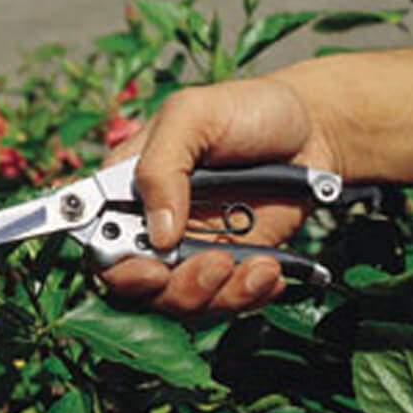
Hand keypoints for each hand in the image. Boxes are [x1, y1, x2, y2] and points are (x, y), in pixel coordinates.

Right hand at [102, 77, 338, 313]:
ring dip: (220, 293)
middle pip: (138, 283)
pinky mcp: (230, 266)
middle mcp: (152, 225)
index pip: (99, 238)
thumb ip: (162, 165)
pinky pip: (226, 302)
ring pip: (182, 300)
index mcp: (128, 187)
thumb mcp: (194, 116)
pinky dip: (250, 295)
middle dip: (176, 288)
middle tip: (215, 264)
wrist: (314, 131)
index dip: (114, 265)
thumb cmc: (248, 110)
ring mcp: (191, 248)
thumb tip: (158, 233)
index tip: (150, 270)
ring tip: (258, 264)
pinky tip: (271, 270)